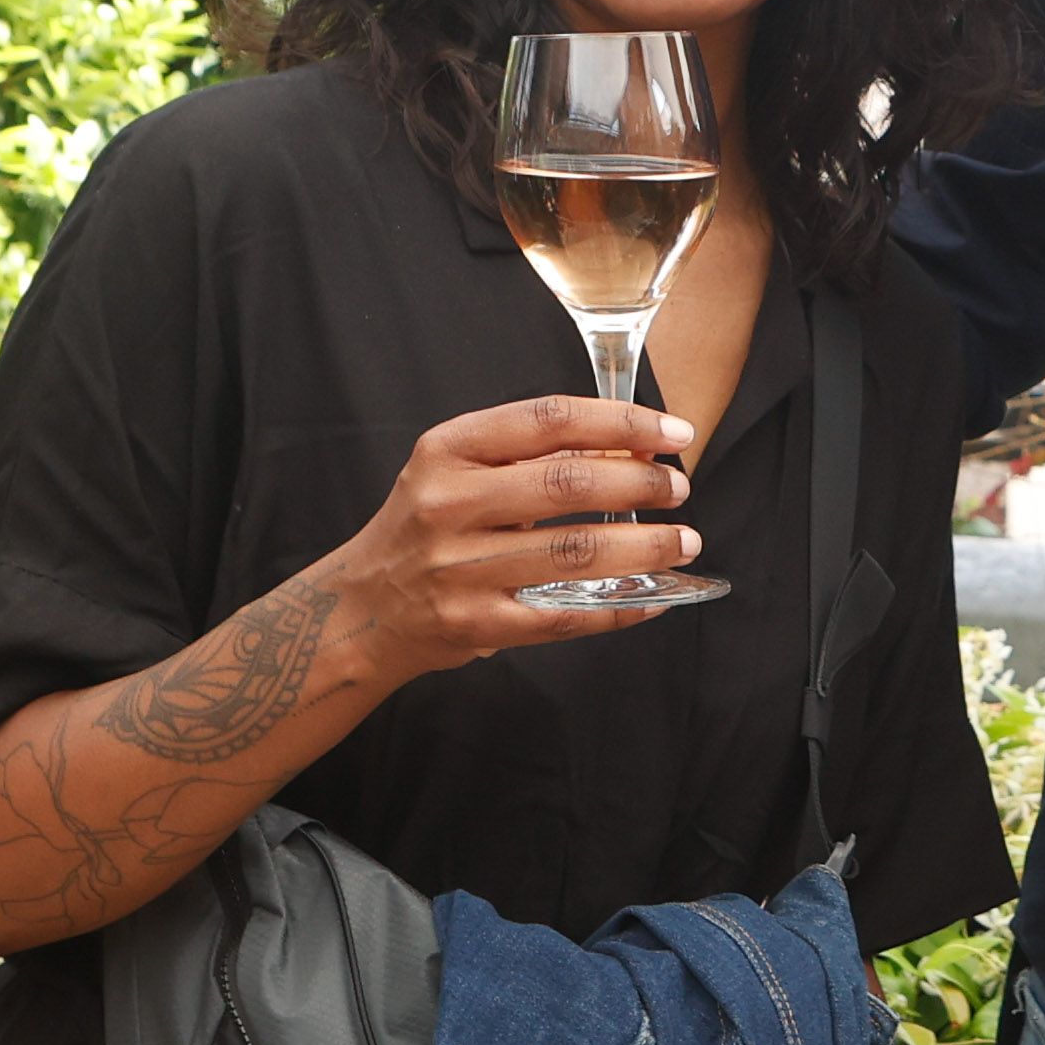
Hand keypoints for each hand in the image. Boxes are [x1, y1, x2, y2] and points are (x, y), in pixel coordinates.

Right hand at [328, 395, 707, 678]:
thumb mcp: (458, 472)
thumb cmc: (425, 529)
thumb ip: (532, 456)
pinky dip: (620, 606)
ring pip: (574, 551)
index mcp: (447, 451)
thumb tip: (633, 445)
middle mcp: (447, 504)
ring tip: (683, 542)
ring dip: (644, 547)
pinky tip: (653, 597)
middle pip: (566, 483)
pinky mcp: (475, 623)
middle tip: (678, 487)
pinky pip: (565, 615)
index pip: (547, 420)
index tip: (671, 430)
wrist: (361, 608)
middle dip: (640, 482)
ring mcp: (459, 568)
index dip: (620, 420)